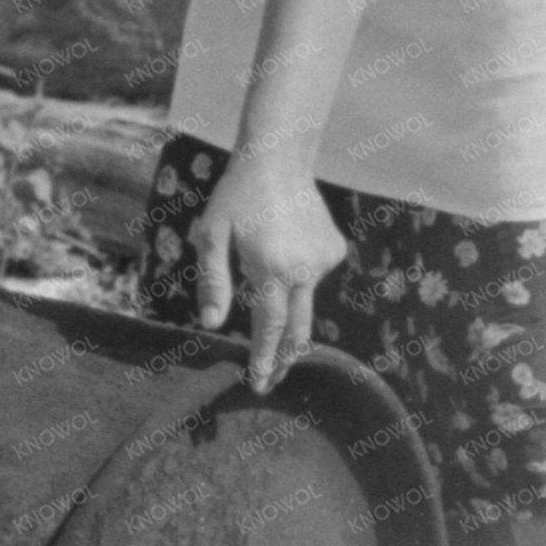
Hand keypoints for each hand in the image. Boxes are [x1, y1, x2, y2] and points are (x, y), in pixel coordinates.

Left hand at [191, 153, 346, 392]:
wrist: (279, 161)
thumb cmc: (236, 197)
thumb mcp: (212, 237)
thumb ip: (213, 283)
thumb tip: (212, 325)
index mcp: (271, 269)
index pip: (269, 329)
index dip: (263, 359)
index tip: (258, 385)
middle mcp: (304, 271)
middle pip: (297, 331)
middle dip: (283, 361)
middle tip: (271, 383)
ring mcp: (323, 262)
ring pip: (305, 302)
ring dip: (287, 312)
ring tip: (265, 278)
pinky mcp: (333, 252)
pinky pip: (312, 278)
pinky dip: (297, 276)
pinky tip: (284, 247)